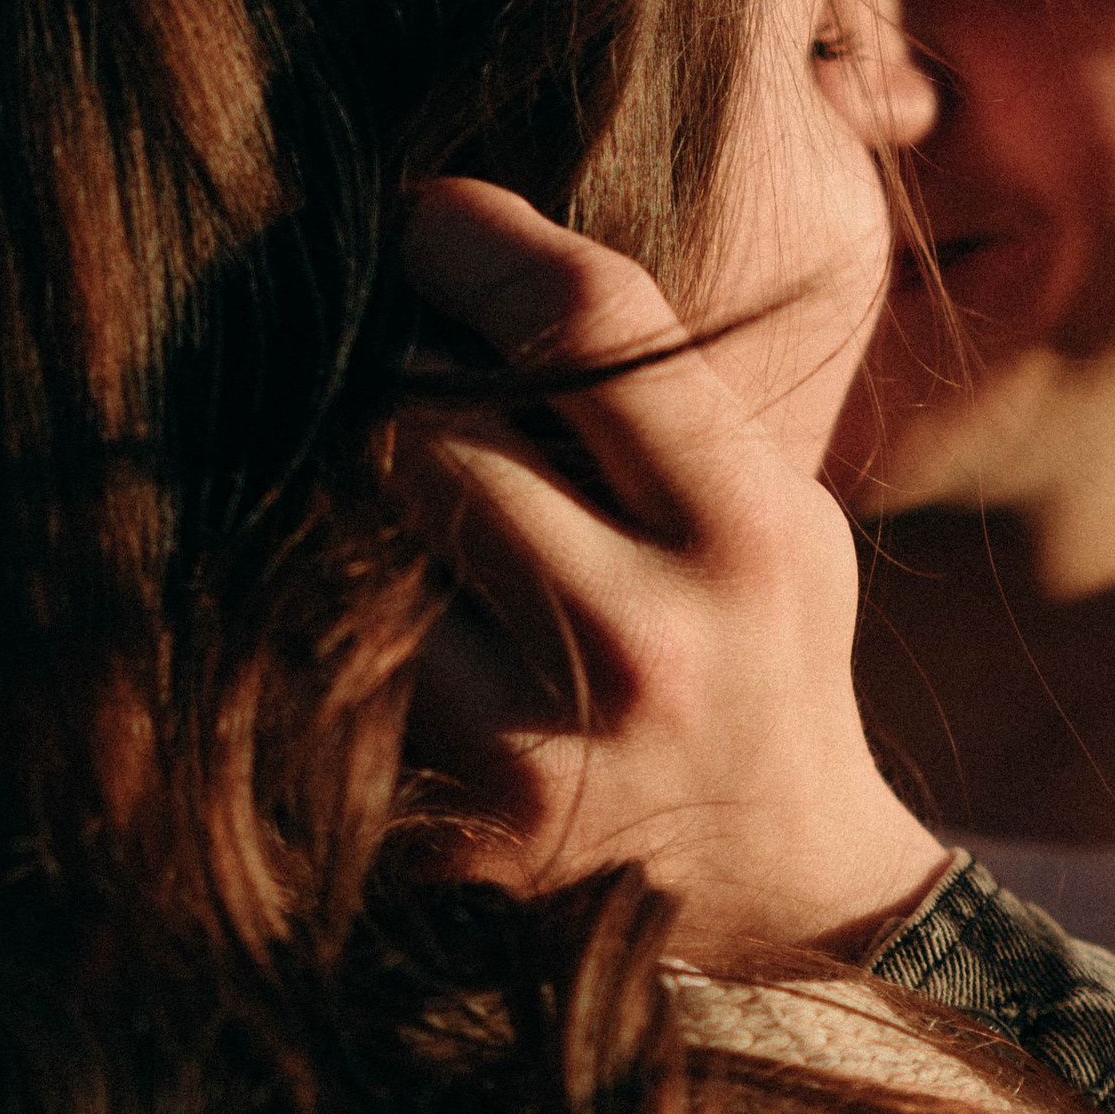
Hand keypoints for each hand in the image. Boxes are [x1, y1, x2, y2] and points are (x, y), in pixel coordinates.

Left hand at [393, 180, 952, 964]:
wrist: (779, 901)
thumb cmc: (763, 657)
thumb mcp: (775, 515)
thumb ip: (661, 407)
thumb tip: (477, 255)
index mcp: (741, 531)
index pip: (583, 322)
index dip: (474, 236)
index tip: (421, 212)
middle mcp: (639, 639)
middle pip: (421, 426)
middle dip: (395, 385)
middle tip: (393, 372)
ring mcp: (529, 750)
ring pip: (356, 547)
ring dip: (355, 510)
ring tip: (393, 506)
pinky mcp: (445, 832)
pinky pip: (336, 667)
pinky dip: (336, 626)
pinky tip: (374, 621)